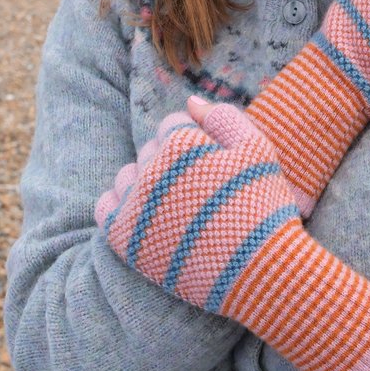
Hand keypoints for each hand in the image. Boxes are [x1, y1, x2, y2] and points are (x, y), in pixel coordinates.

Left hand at [97, 104, 369, 370]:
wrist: (260, 271)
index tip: (215, 168)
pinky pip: (106, 206)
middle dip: (173, 162)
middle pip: (151, 150)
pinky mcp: (124, 238)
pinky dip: (123, 205)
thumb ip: (223, 116)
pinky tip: (150, 215)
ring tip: (179, 205)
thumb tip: (189, 100)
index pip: (175, 125)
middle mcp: (151, 170)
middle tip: (202, 190)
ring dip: (146, 182)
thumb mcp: (258, 150)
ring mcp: (135, 206)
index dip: (198, 143)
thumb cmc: (263, 206)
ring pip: (127, 176)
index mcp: (181, 144)